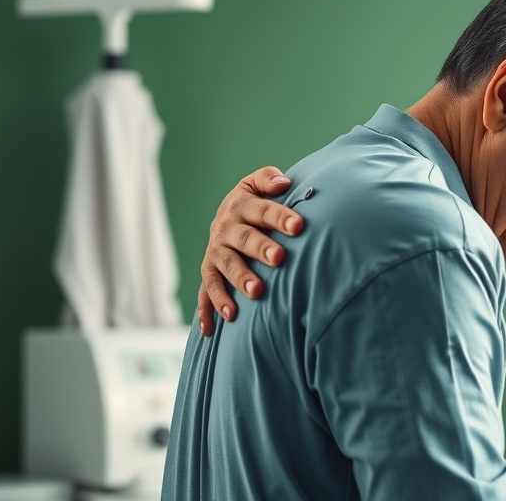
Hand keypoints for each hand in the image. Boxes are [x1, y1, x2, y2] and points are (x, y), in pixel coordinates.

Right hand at [198, 166, 302, 335]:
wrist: (226, 218)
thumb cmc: (254, 203)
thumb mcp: (256, 184)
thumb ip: (267, 179)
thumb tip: (283, 182)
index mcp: (240, 205)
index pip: (261, 210)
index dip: (279, 216)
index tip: (298, 225)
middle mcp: (225, 228)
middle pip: (243, 238)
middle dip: (261, 248)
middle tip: (279, 258)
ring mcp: (215, 252)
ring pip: (225, 266)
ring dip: (239, 278)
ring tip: (256, 291)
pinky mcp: (209, 272)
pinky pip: (207, 291)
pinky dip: (210, 308)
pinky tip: (215, 327)